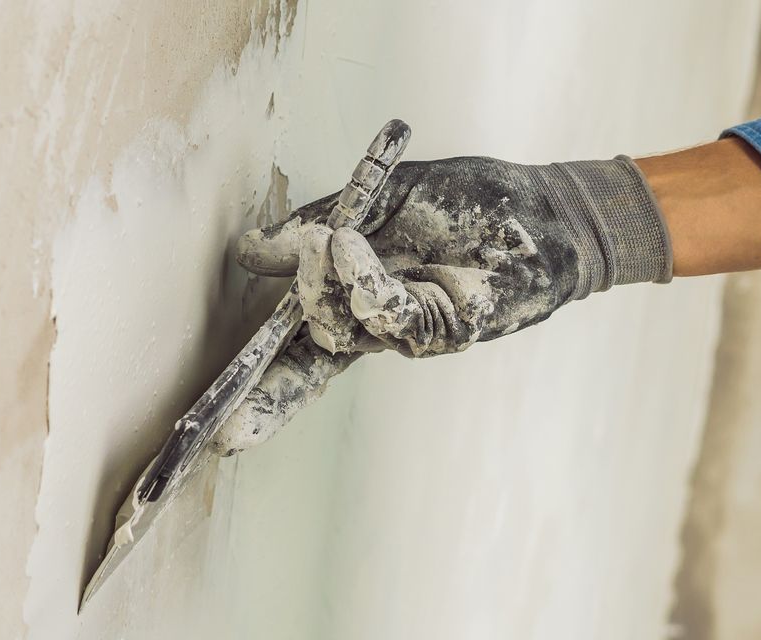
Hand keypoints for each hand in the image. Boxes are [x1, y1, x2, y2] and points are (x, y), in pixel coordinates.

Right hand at [212, 155, 671, 453]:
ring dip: (321, 288)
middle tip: (229, 428)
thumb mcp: (376, 196)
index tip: (216, 428)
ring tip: (323, 241)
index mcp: (357, 293)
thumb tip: (252, 250)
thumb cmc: (470, 200)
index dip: (261, 385)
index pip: (298, 346)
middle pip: (311, 370)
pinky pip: (389, 316)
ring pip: (342, 334)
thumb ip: (314, 224)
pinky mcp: (448, 331)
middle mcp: (379, 323)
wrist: (544, 204)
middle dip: (270, 401)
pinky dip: (363, 279)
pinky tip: (351, 245)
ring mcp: (413, 332)